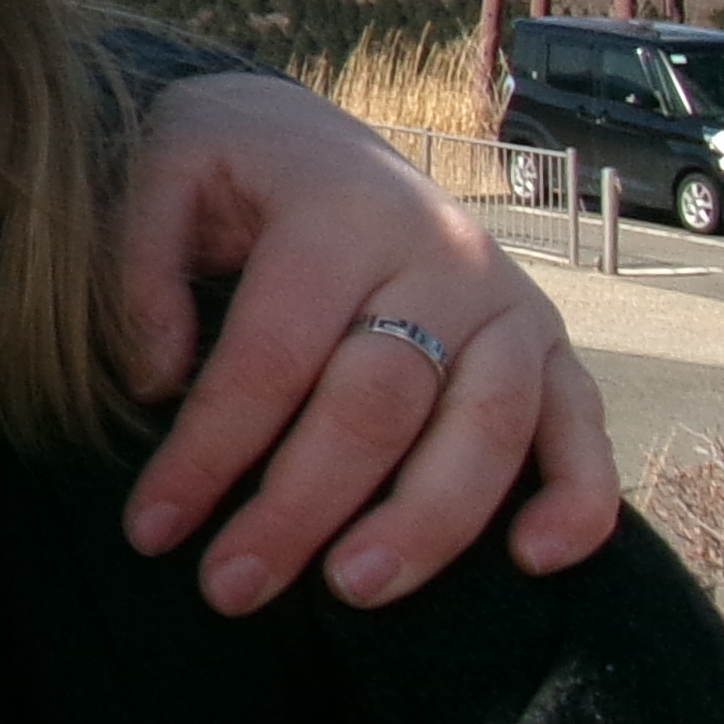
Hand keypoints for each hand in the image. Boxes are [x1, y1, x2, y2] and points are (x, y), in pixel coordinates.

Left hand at [113, 69, 621, 612]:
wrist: (315, 133)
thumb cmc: (232, 172)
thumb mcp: (162, 173)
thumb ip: (140, 265)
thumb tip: (160, 381)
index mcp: (340, 212)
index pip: (272, 354)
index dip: (209, 450)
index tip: (152, 528)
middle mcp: (442, 255)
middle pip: (378, 403)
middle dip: (300, 506)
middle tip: (232, 589)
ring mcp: (510, 302)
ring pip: (485, 428)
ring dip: (423, 522)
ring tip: (351, 591)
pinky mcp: (554, 343)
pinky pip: (583, 426)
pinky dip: (577, 498)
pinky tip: (531, 562)